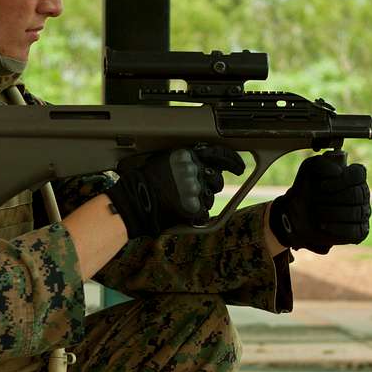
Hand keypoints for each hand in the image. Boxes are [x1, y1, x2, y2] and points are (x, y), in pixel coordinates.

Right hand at [106, 145, 244, 238]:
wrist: (132, 203)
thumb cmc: (143, 182)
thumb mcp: (163, 160)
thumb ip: (184, 160)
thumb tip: (201, 161)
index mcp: (186, 155)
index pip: (219, 155)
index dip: (233, 162)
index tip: (240, 168)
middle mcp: (193, 170)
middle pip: (216, 179)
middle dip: (211, 186)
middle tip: (197, 192)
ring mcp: (194, 190)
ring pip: (210, 198)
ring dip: (201, 202)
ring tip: (181, 202)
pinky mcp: (192, 208)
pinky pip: (204, 215)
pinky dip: (196, 217)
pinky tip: (182, 214)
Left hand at [269, 151, 369, 254]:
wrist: (295, 215)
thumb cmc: (306, 190)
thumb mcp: (308, 170)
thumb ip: (322, 163)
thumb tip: (338, 171)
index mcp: (354, 177)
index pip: (358, 174)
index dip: (340, 180)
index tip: (322, 186)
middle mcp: (362, 194)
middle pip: (356, 194)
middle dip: (331, 199)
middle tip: (316, 202)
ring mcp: (363, 213)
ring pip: (356, 213)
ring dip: (331, 213)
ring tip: (318, 213)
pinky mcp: (359, 231)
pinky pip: (354, 231)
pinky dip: (336, 228)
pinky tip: (324, 225)